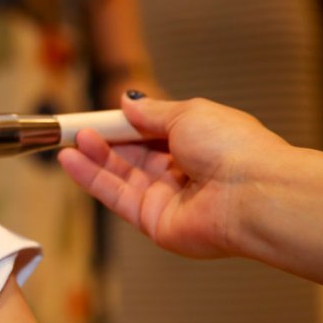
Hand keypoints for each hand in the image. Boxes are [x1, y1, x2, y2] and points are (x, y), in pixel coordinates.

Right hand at [58, 95, 286, 258]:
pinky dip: (92, 179)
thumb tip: (128, 101)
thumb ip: (152, 112)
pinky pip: (116, 197)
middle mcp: (180, 171)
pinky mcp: (152, 221)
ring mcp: (165, 197)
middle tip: (73, 128)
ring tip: (70, 141)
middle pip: (130, 155)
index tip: (93, 116)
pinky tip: (72, 161)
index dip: (120, 124)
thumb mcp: (187, 114)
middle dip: (102, 140)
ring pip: (119, 176)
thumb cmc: (232, 148)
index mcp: (194, 142)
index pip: (147, 132)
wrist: (252, 193)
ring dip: (93, 158)